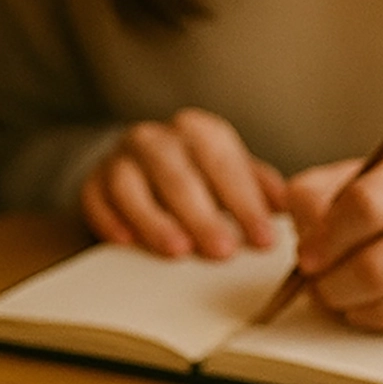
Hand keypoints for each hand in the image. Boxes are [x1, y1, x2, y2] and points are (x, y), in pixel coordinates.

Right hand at [80, 108, 287, 258]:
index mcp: (199, 132)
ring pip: (133, 185)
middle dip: (202, 215)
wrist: (139, 165)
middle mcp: (158, 138)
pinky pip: (96, 197)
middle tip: (222, 251)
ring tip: (177, 250)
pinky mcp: (92, 180)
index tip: (263, 239)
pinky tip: (125, 242)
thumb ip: (258, 185)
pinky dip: (109, 219)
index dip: (245, 203)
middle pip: (180, 175)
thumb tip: (290, 205)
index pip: (225, 165)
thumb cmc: (196, 174)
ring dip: (155, 219)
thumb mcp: (230, 171)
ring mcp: (121, 158)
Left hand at [283, 138, 382, 331]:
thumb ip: (328, 191)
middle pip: (377, 264)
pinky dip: (382, 318)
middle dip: (331, 283)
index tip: (307, 252)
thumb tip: (302, 236)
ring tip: (341, 293)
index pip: (366, 204)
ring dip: (351, 306)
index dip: (324, 237)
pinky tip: (380, 301)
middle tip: (316, 282)